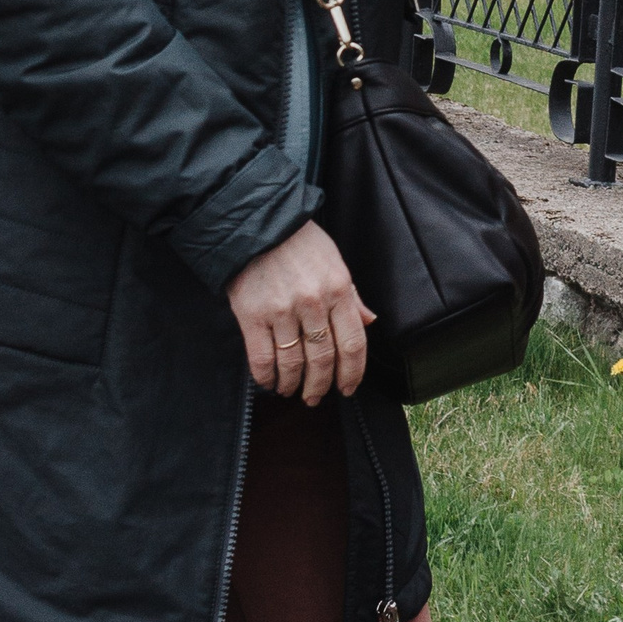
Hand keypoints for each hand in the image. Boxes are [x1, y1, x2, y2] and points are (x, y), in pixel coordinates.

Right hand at [226, 220, 376, 404]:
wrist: (259, 224)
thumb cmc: (300, 243)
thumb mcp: (335, 261)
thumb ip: (351, 296)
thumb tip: (369, 322)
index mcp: (338, 289)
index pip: (353, 343)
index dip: (352, 373)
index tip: (348, 388)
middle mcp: (314, 303)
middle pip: (323, 359)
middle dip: (321, 386)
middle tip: (316, 397)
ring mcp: (282, 311)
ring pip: (293, 364)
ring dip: (294, 385)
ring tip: (292, 391)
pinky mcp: (252, 316)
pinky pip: (262, 358)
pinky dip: (267, 378)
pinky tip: (270, 383)